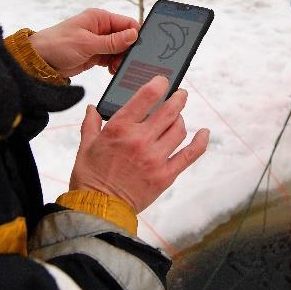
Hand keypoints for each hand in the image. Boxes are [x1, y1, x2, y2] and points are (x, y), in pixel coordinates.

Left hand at [29, 8, 139, 77]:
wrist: (40, 61)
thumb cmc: (58, 45)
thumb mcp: (87, 43)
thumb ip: (112, 41)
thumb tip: (134, 35)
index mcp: (100, 18)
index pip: (127, 23)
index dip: (136, 34)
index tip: (139, 48)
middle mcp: (101, 28)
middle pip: (126, 37)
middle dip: (128, 50)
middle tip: (125, 62)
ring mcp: (99, 42)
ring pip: (120, 50)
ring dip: (121, 59)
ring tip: (117, 68)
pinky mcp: (96, 55)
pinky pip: (112, 58)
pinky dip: (115, 65)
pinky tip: (113, 71)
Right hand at [69, 76, 209, 211]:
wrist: (98, 209)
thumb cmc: (89, 177)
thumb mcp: (86, 146)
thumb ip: (91, 124)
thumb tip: (92, 108)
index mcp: (119, 128)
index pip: (146, 96)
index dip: (159, 84)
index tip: (164, 81)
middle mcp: (140, 140)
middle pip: (169, 111)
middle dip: (178, 98)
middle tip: (180, 94)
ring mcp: (155, 158)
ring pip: (179, 129)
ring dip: (181, 120)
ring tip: (177, 118)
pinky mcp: (166, 175)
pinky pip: (190, 154)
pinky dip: (200, 142)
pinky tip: (204, 133)